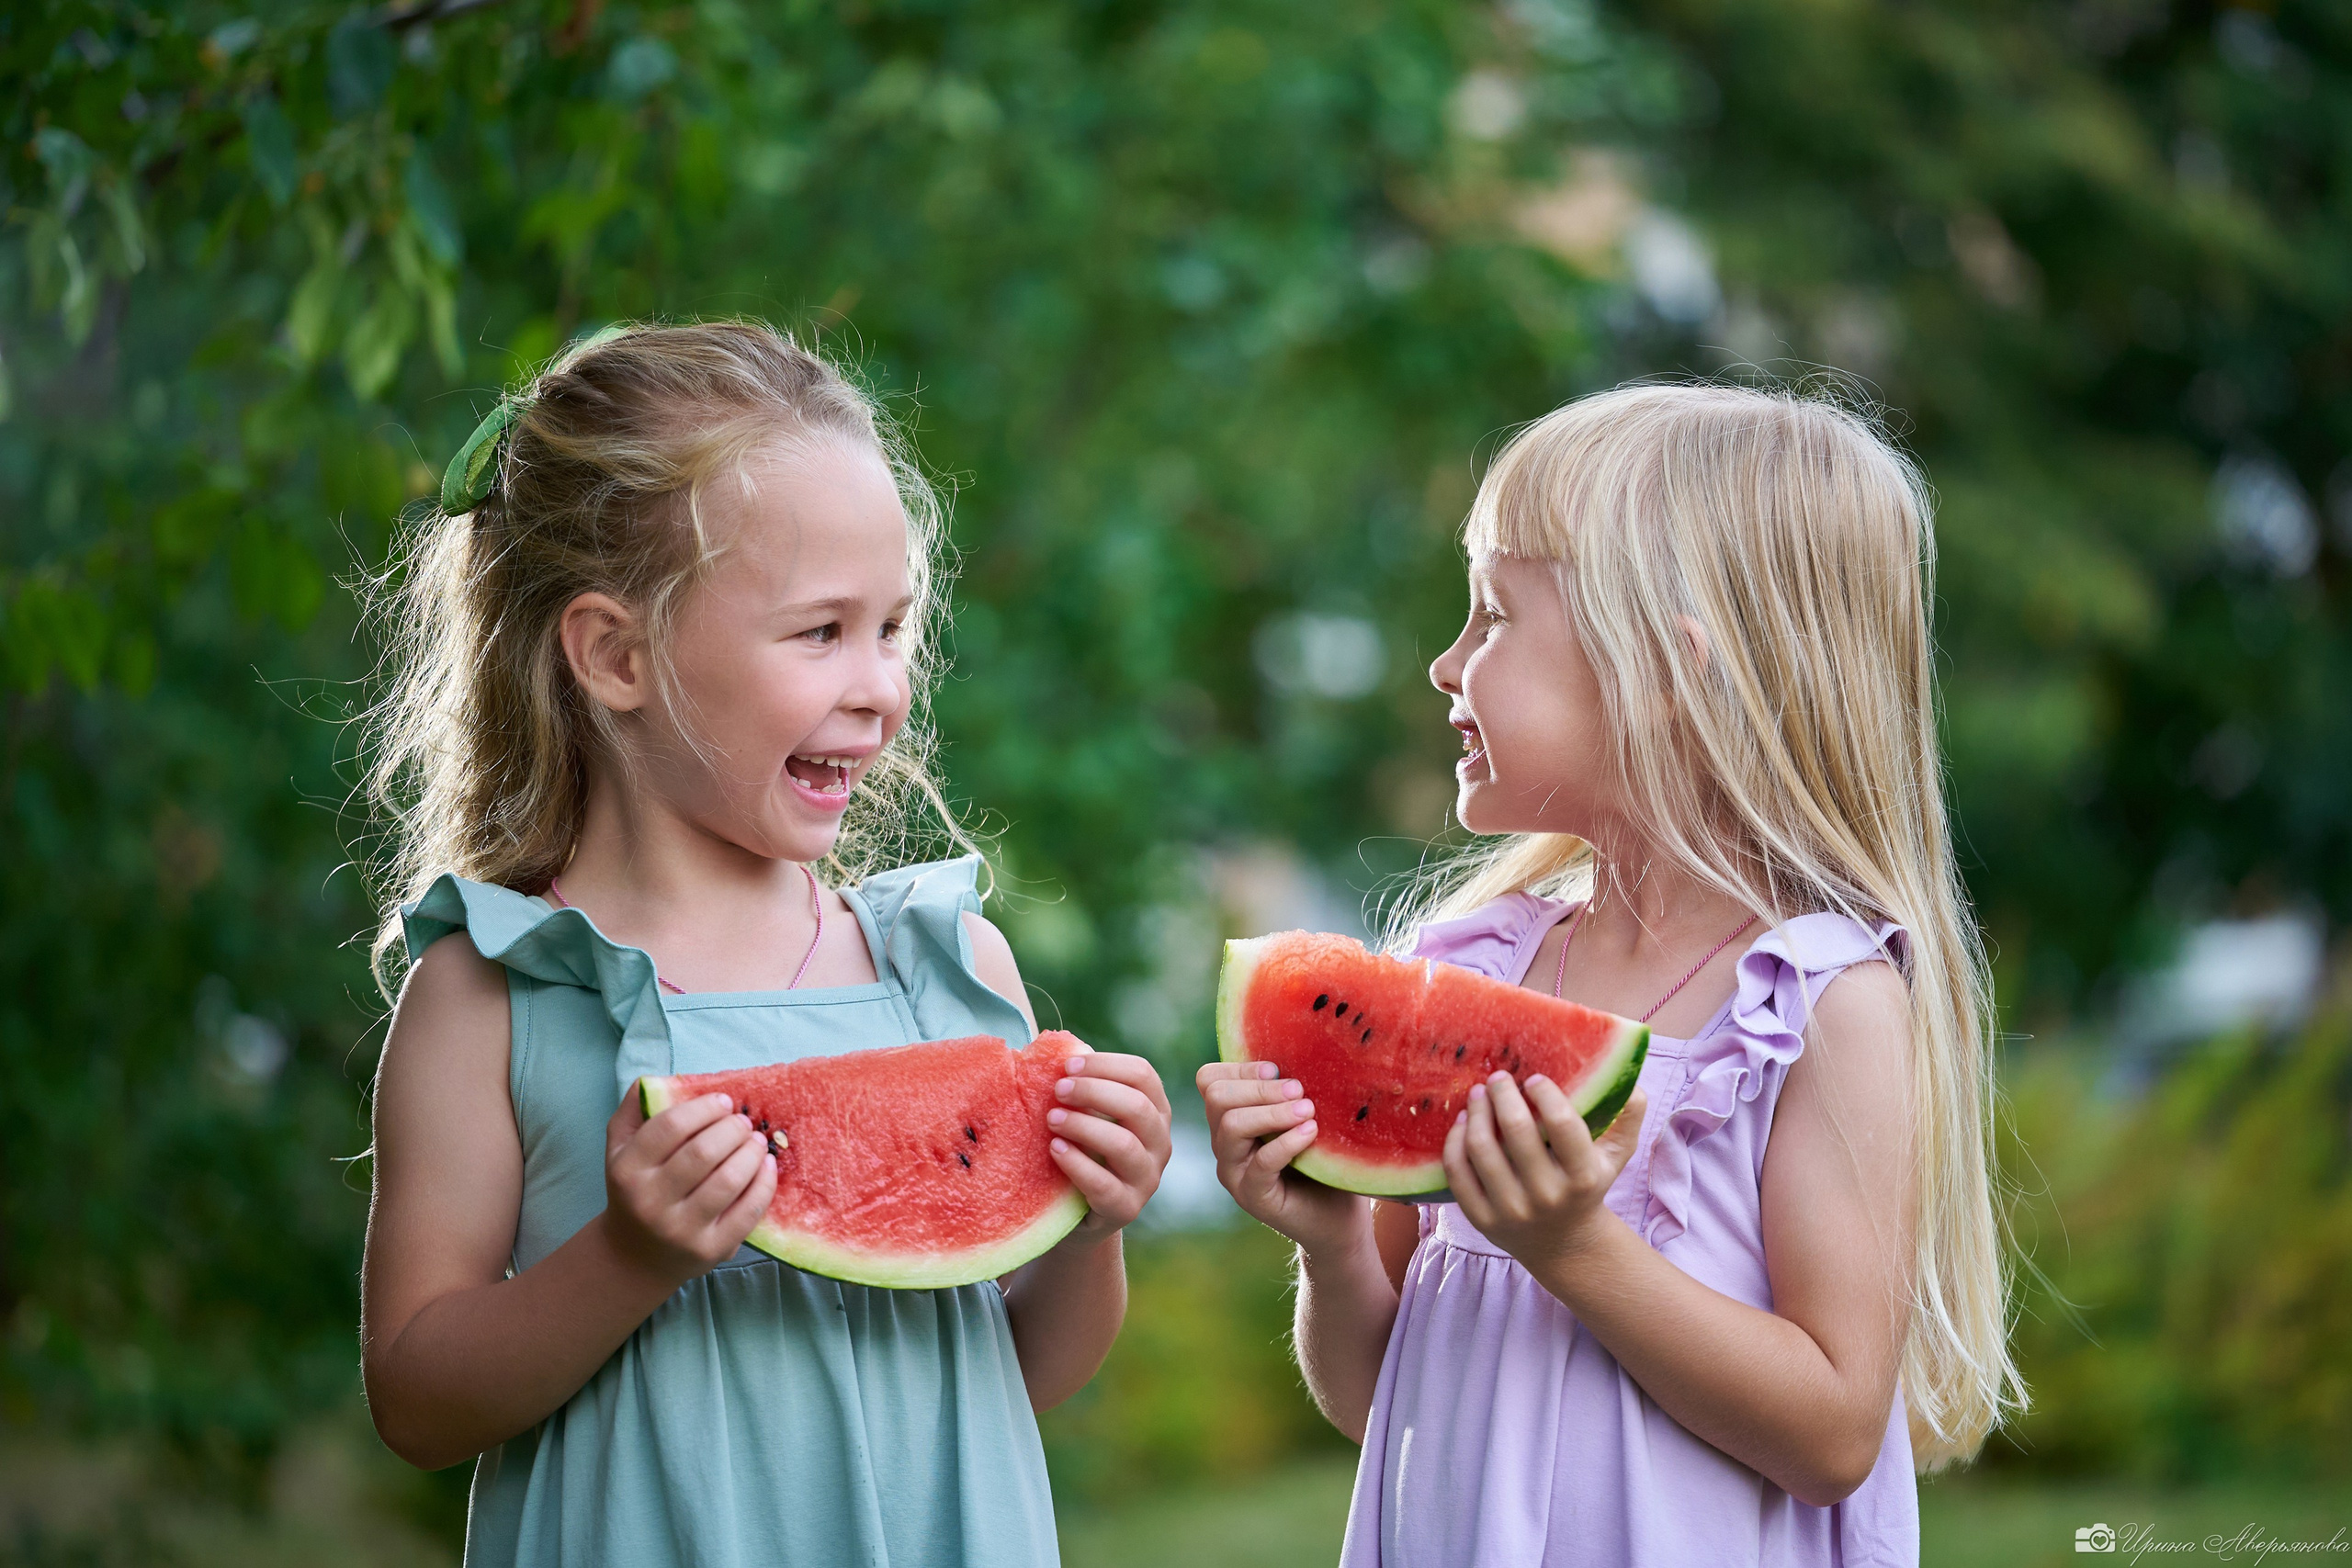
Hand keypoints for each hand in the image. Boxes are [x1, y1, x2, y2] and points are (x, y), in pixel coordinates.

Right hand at [600, 1087, 777, 1282]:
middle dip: (733, 1129)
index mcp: (627, 1170)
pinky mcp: (710, 1250)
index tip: (724, 1101)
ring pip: (728, 1181)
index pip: (671, 1126)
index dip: (704, 1107)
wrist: (633, 1258)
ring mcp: (681, 1230)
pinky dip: (765, 1184)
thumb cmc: (634, 1190)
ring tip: (759, 1140)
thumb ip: (635, 1109)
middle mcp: (650, 1202)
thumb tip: (658, 1077)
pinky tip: (768, 1167)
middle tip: (745, 1122)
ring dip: (752, 1153)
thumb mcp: (620, 1149)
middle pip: (704, 1152)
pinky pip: (747, 1212)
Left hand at [1048, 1049, 1172, 1241]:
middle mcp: (1160, 1142)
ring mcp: (1147, 1178)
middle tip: (1058, 1090)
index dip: (1105, 1064)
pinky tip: (1055, 1150)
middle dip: (1094, 1092)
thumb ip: (1083, 1085)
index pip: (1143, 1074)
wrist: (1079, 1213)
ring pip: (1124, 1144)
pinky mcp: (1127, 1208)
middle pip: (1137, 1105)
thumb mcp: (1089, 1115)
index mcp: (1155, 1110)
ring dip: (1084, 1126)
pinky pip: (1104, 1185)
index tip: (1068, 1065)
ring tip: (1052, 1119)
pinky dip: (1077, 1164)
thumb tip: (1058, 1048)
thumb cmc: (1083, 1150)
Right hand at [1197, 1060, 1367, 1257]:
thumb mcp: (1307, 1115)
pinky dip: (1287, 1142)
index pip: (1210, 1079)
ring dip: (1273, 1112)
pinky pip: (1260, 1162)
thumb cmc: (1325, 1160)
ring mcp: (1234, 1172)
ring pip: (1231, 1126)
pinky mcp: (1253, 1197)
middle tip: (1301, 1091)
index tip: (1278, 1071)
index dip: (1241, 1068)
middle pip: (1217, 1097)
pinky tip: (1311, 1133)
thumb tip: (1303, 1052)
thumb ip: (1294, 1089)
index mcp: (1231, 1117)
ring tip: (1309, 1111)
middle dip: (1260, 1088)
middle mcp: (1225, 1143)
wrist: (1338, 1218)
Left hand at [1445, 1073, 1645, 1272]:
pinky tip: (1462, 1122)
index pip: (1562, 1125)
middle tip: (1498, 1077)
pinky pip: (1458, 1173)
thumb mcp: (1615, 1157)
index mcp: (1583, 1178)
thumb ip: (1628, 1117)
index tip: (1534, 1078)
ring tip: (1478, 1094)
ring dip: (1476, 1112)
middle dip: (1503, 1095)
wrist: (1564, 1245)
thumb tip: (1631, 1081)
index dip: (1546, 1095)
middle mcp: (1547, 1196)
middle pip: (1516, 1132)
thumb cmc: (1586, 1187)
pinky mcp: (1481, 1220)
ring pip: (1481, 1149)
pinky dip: (1455, 1141)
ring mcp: (1511, 1211)